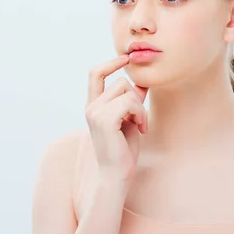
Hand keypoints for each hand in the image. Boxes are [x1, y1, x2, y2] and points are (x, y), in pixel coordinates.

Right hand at [85, 55, 148, 185]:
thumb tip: (142, 82)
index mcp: (93, 106)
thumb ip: (132, 100)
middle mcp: (91, 107)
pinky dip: (141, 114)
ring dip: (140, 107)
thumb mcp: (129, 119)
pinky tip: (141, 129)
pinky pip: (130, 102)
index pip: (96, 74)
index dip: (111, 62)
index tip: (126, 58)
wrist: (116, 175)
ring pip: (126, 90)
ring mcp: (95, 112)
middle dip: (137, 98)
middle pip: (121, 82)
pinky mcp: (104, 120)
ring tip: (140, 125)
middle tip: (140, 119)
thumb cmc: (123, 150)